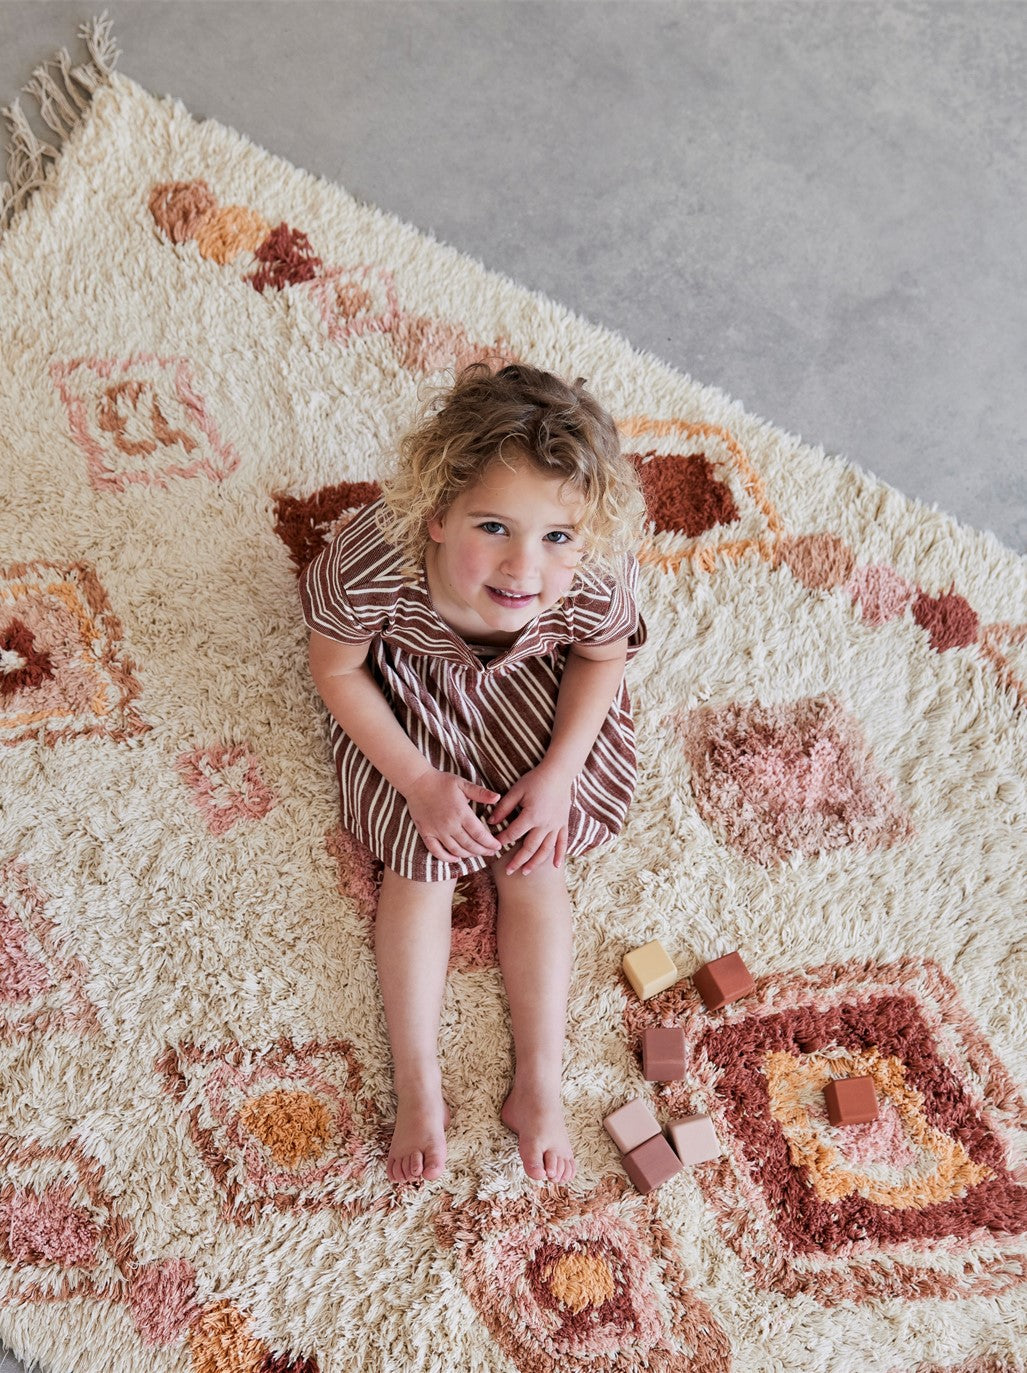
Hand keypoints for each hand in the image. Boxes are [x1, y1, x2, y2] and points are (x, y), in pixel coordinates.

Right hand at [404, 768, 502, 863]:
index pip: (480, 834)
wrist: (417, 782)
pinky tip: (456, 859)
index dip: (490, 843)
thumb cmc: (442, 782)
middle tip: (491, 853)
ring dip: (468, 855)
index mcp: (461, 813)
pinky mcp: (426, 833)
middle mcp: (450, 825)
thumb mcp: (463, 784)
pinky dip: (447, 858)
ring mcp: (437, 831)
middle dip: (483, 851)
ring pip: (455, 850)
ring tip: (476, 855)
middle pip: (470, 845)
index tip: (497, 846)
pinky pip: (436, 851)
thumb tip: (497, 797)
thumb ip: (481, 793)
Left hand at [488, 761, 574, 875]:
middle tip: (508, 871)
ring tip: (525, 872)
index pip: (513, 833)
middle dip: (518, 860)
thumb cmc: (535, 779)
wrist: (559, 772)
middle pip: (529, 847)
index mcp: (531, 816)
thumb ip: (504, 807)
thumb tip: (491, 821)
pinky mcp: (563, 823)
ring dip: (535, 862)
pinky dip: (559, 854)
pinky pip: (562, 842)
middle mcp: (544, 824)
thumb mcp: (516, 790)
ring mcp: (556, 825)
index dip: (502, 841)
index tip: (493, 846)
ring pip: (545, 849)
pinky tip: (555, 866)